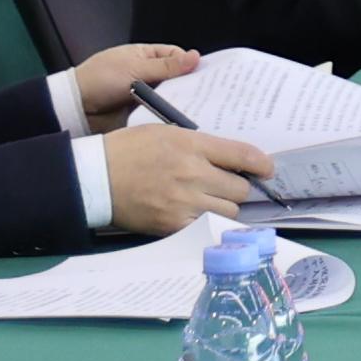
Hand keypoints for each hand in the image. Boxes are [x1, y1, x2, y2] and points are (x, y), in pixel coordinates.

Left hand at [65, 41, 201, 128]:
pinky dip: (168, 115)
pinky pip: (161, 112)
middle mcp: (148, 74)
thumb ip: (166, 66)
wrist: (74, 107)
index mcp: (145, 56)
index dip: (190, 64)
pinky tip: (179, 119)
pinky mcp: (142, 112)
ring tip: (197, 109)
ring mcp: (145, 94)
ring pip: (171, 97)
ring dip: (179, 102)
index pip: (176, 56)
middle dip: (188, 85)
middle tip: (207, 94)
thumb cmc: (98, 80)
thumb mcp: (134, 69)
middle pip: (177, 78)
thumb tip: (195, 57)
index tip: (205, 74)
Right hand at [101, 120, 278, 233]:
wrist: (93, 177)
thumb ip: (200, 145)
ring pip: (228, 211)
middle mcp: (192, 174)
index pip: (243, 156)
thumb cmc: (128, 150)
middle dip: (238, 187)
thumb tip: (230, 160)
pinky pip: (207, 227)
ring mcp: (183, 203)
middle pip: (240, 189)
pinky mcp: (173, 226)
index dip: (262, 164)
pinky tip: (198, 214)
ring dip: (224, 206)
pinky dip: (207, 222)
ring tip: (209, 200)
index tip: (267, 169)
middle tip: (227, 185)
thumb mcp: (166, 133)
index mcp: (191, 145)